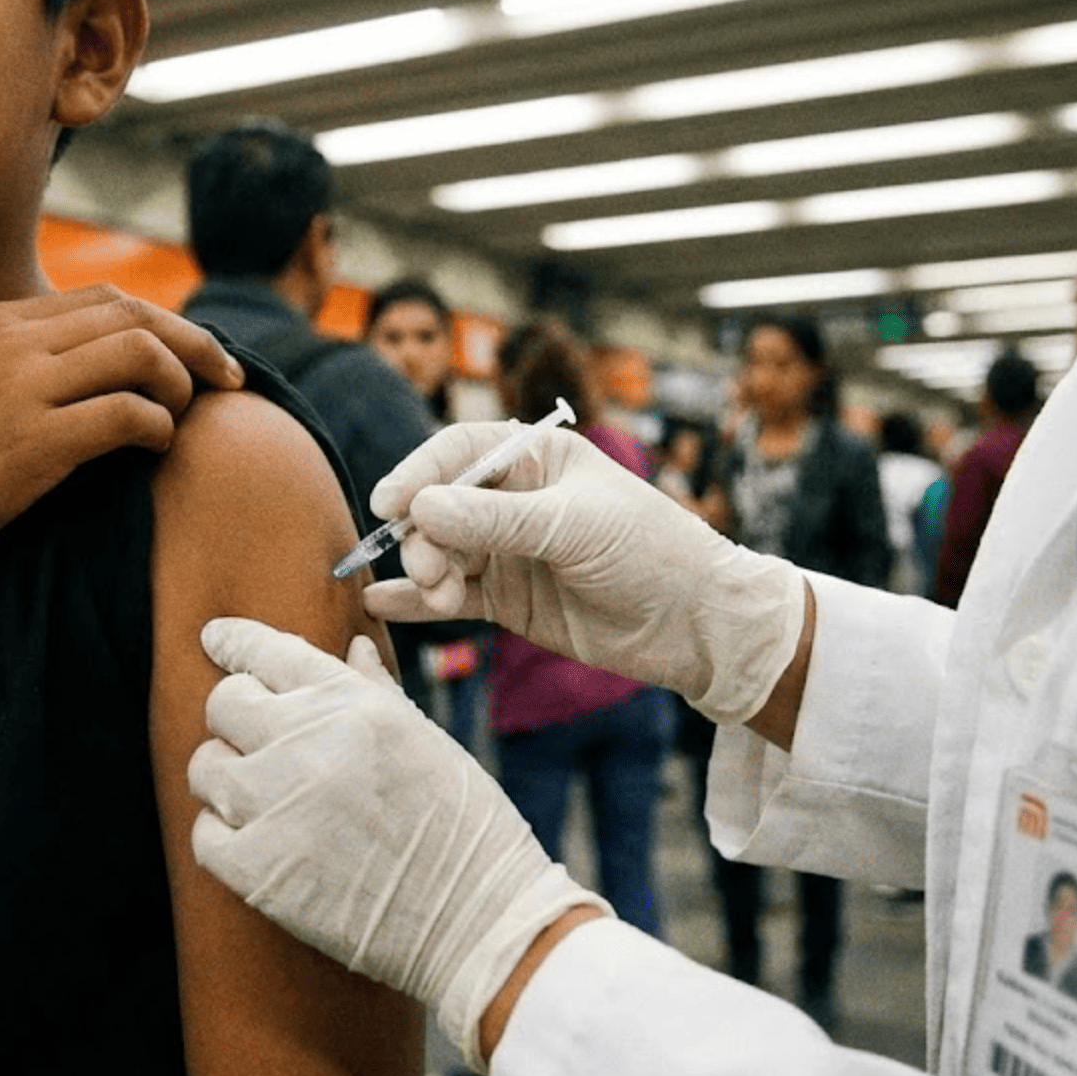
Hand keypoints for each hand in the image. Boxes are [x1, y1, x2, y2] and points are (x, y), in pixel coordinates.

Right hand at [0, 285, 243, 588]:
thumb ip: (8, 370)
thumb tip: (72, 380)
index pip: (106, 300)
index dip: (167, 324)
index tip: (198, 357)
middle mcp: (10, 342)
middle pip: (136, 316)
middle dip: (197, 344)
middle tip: (231, 381)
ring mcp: (20, 388)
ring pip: (141, 353)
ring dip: (181, 383)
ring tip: (186, 417)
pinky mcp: (32, 443)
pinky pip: (127, 415)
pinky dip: (158, 427)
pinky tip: (155, 449)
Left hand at [189, 617, 607, 1070]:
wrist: (478, 923)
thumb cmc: (463, 829)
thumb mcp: (425, 739)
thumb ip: (373, 690)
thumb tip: (351, 648)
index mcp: (352, 704)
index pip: (265, 651)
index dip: (233, 641)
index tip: (216, 639)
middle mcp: (306, 744)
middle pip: (224, 704)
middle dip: (238, 717)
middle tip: (264, 744)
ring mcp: (276, 806)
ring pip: (206, 767)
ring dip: (230, 779)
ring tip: (271, 801)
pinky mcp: (256, 871)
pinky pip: (205, 834)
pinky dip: (227, 839)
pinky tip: (266, 846)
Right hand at [363, 424, 804, 726]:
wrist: (695, 624)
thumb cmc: (650, 552)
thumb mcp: (573, 527)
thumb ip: (496, 521)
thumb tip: (419, 509)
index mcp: (537, 458)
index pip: (459, 451)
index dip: (419, 472)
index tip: (389, 504)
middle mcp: (515, 499)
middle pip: (439, 506)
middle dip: (424, 536)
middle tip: (431, 571)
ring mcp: (507, 550)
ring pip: (440, 552)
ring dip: (425, 571)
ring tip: (437, 597)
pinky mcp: (506, 598)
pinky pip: (448, 596)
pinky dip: (416, 600)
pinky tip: (381, 605)